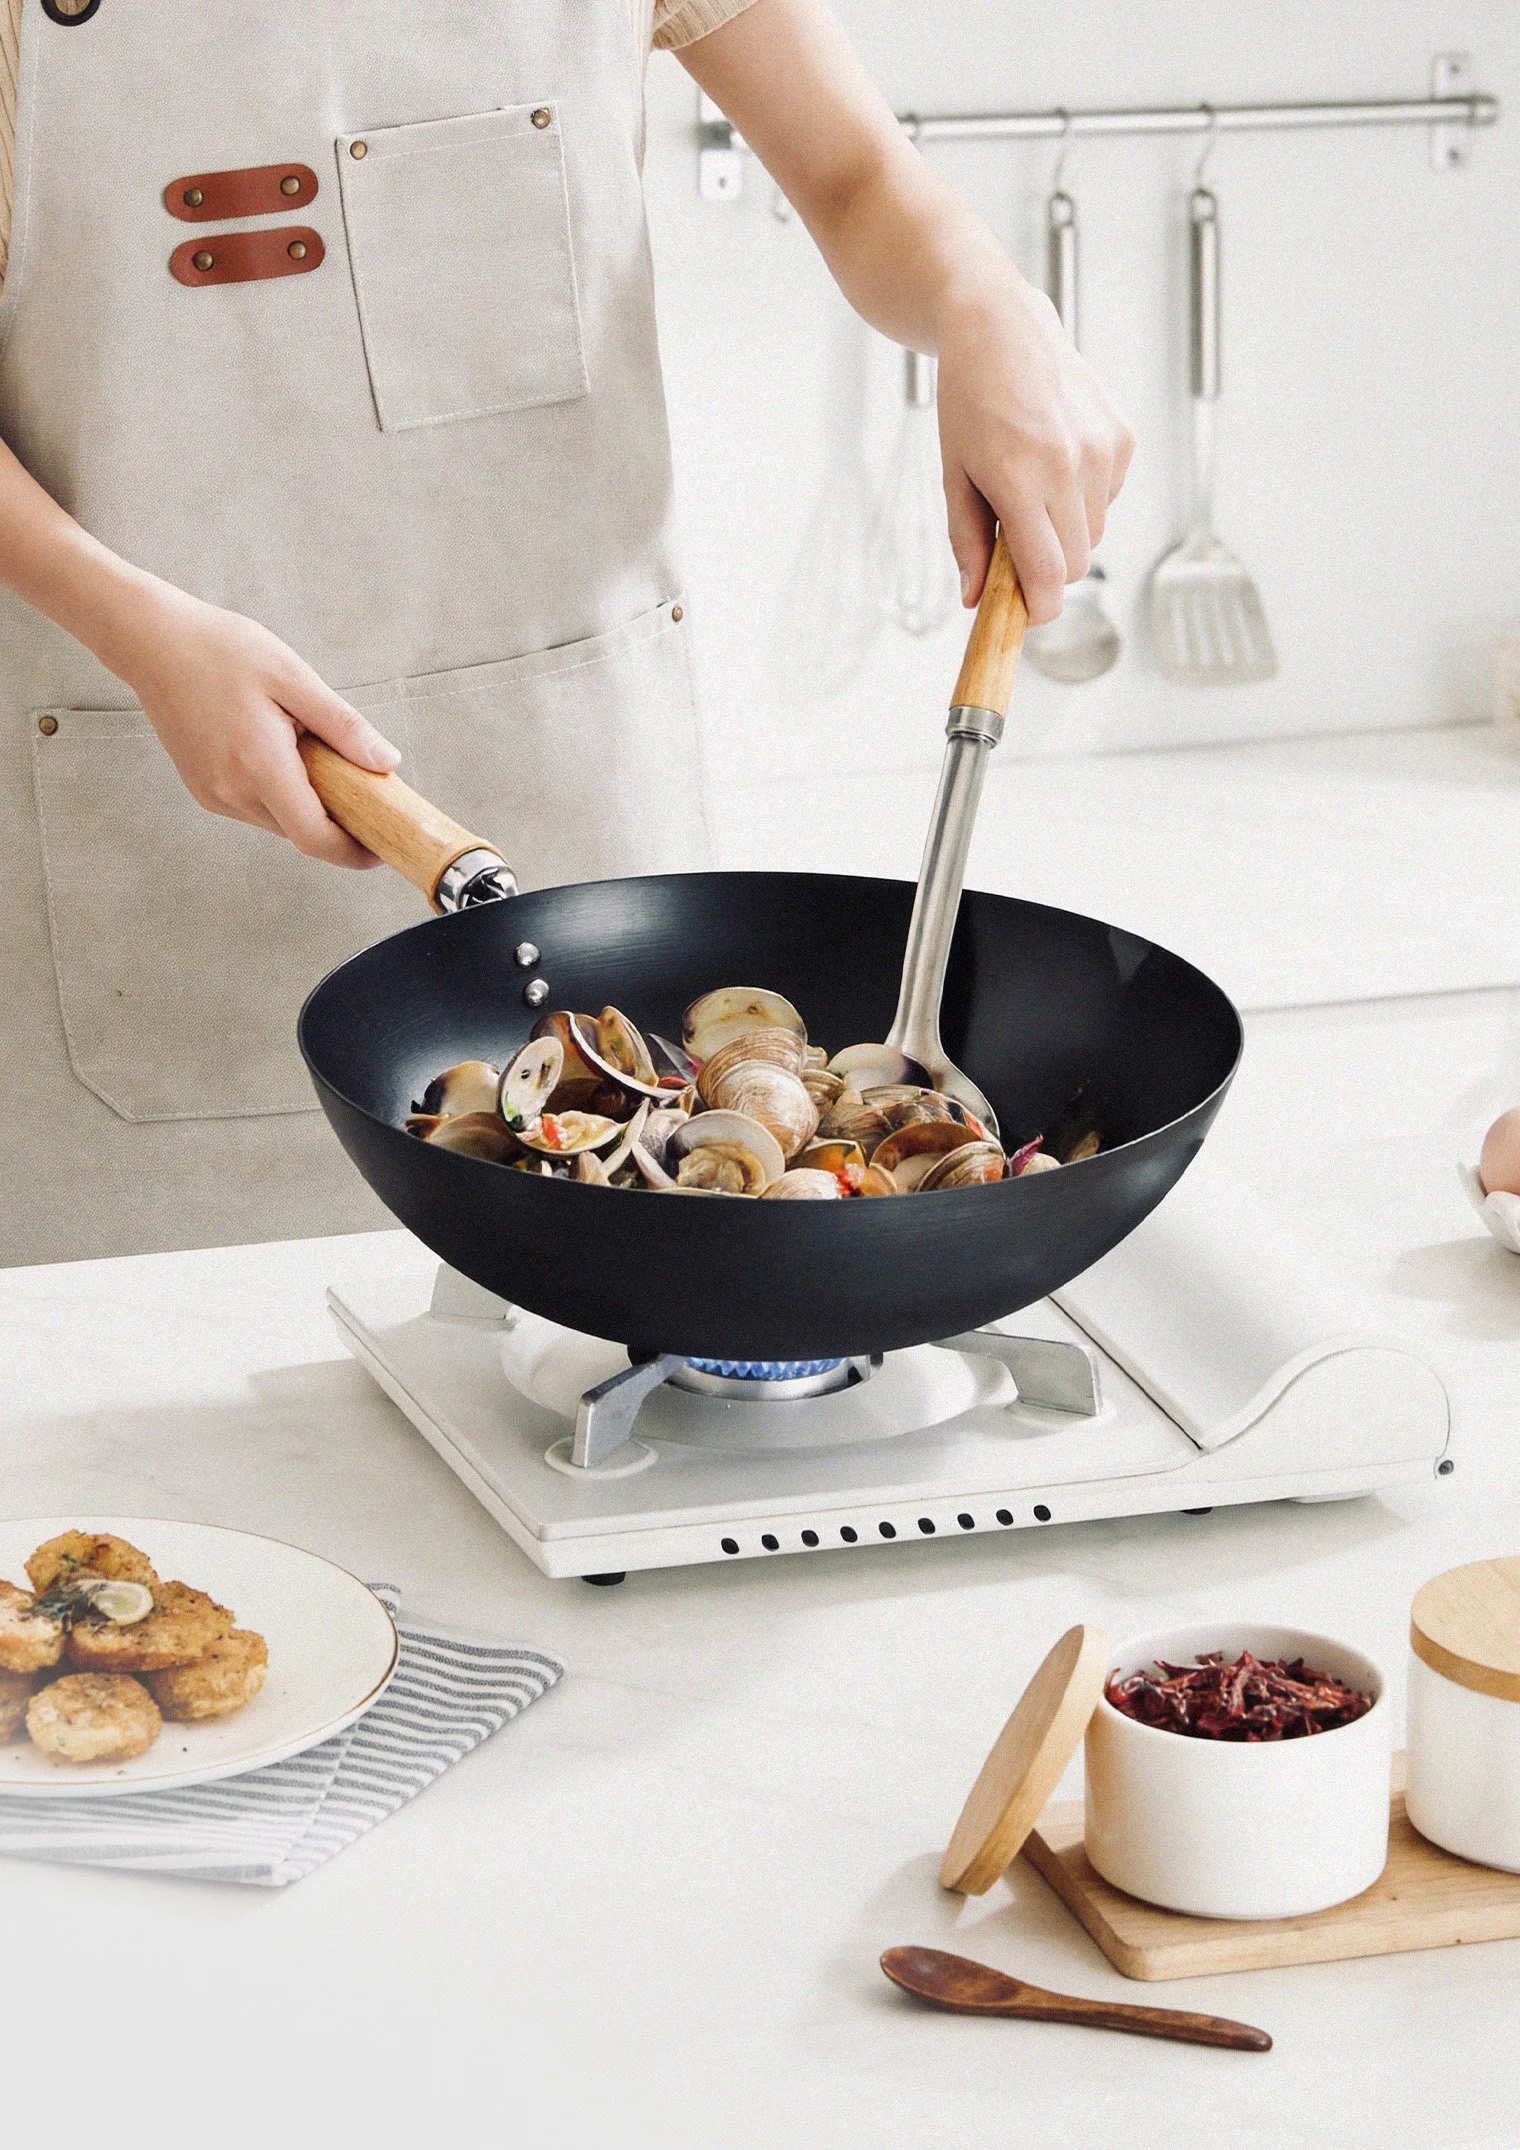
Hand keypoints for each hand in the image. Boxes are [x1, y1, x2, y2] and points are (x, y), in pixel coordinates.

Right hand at [118, 588, 399, 867]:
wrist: (153, 642)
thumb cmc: (223, 650)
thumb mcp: (294, 678)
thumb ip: (343, 726)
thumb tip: (387, 763)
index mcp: (258, 765)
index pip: (314, 838)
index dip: (353, 852)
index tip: (381, 847)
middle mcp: (231, 791)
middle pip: (300, 832)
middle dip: (336, 823)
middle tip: (363, 788)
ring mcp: (213, 794)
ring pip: (278, 822)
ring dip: (307, 806)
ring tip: (318, 759)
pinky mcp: (203, 790)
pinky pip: (255, 808)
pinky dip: (280, 795)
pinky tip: (283, 755)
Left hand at [936, 271, 1133, 625]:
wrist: (1000, 329)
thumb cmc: (969, 403)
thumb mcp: (955, 475)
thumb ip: (967, 542)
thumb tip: (974, 600)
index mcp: (1020, 480)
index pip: (1049, 576)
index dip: (1040, 609)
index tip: (1027, 615)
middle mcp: (1069, 466)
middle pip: (1076, 565)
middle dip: (1048, 570)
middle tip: (1016, 547)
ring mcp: (1102, 451)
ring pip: (1094, 534)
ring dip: (1066, 532)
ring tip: (1033, 489)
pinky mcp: (1122, 438)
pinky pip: (1109, 500)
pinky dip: (1084, 499)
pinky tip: (1057, 461)